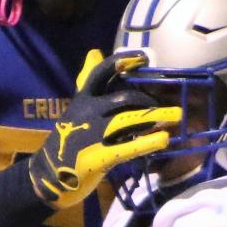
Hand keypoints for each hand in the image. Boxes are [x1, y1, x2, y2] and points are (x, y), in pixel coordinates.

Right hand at [28, 50, 181, 209]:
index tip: (144, 58)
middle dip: (148, 98)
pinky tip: (163, 139)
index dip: (122, 62)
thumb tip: (94, 51)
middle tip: (164, 103)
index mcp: (82, 99)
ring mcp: (93, 135)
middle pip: (123, 97)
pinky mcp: (98, 157)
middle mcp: (87, 112)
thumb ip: (86, 81)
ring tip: (176, 115)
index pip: (101, 73)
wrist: (49, 175)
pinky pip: (127, 147)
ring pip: (128, 120)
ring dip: (155, 116)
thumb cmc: (69, 138)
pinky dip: (147, 142)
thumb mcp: (76, 106)